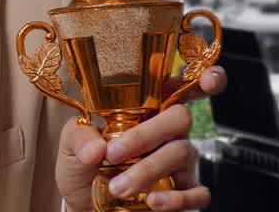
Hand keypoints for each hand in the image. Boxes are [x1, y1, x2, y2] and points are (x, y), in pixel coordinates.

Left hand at [55, 66, 226, 211]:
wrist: (82, 204)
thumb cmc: (83, 166)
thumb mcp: (70, 144)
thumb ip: (80, 137)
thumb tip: (96, 149)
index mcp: (145, 110)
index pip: (177, 87)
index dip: (201, 79)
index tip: (209, 80)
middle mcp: (167, 132)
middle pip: (179, 117)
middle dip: (146, 135)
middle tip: (112, 154)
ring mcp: (179, 163)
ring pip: (181, 153)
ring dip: (147, 170)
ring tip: (118, 187)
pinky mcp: (183, 192)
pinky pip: (197, 193)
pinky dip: (177, 199)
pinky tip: (153, 201)